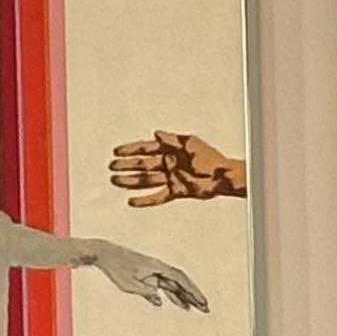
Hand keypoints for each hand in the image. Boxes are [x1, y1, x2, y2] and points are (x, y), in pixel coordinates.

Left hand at [82, 239, 208, 311]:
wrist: (104, 254)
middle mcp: (159, 269)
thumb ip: (146, 292)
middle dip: (193, 296)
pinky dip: (168, 295)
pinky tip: (174, 304)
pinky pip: (161, 286)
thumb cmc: (116, 267)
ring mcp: (153, 272)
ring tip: (194, 308)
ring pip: (172, 286)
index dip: (193, 291)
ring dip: (183, 296)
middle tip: (205, 308)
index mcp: (158, 268)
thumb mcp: (129, 284)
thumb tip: (160, 300)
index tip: (202, 302)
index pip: (181, 280)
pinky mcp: (146, 275)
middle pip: (180, 283)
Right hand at [106, 129, 242, 207]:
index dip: (132, 149)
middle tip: (112, 166)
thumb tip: (157, 133)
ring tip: (115, 181)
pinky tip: (132, 202)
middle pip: (143, 165)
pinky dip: (145, 200)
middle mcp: (169, 164)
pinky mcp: (176, 191)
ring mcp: (171, 178)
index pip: (147, 148)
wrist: (223, 176)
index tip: (117, 151)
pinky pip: (157, 197)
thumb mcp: (191, 143)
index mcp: (172, 150)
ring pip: (146, 180)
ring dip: (131, 181)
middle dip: (127, 165)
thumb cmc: (211, 158)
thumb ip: (172, 140)